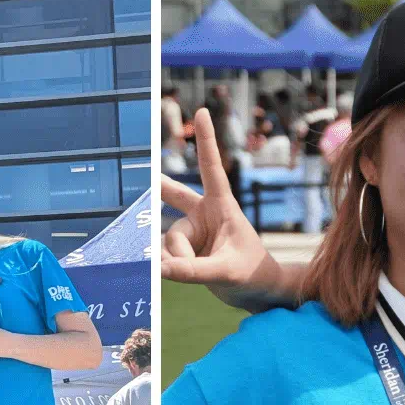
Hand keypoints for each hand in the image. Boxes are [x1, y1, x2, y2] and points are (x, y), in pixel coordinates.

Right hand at [162, 110, 276, 291]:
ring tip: (191, 272)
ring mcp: (193, 231)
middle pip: (174, 195)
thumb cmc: (253, 274)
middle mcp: (205, 214)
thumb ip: (193, 271)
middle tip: (147, 171)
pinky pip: (164, 254)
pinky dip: (166, 266)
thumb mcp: (226, 272)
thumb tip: (158, 269)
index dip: (206, 141)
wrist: (258, 293)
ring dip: (176, 259)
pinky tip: (165, 274)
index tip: (201, 112)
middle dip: (159, 185)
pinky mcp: (185, 250)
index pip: (211, 169)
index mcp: (223, 206)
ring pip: (168, 240)